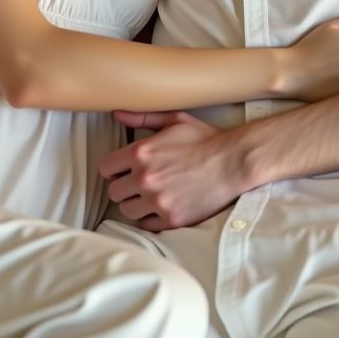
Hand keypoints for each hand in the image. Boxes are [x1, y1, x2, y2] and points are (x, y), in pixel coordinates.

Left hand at [100, 111, 243, 230]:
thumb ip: (142, 118)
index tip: (123, 169)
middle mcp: (145, 178)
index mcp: (141, 152)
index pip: (106, 168)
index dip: (113, 168)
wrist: (233, 162)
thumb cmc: (204, 139)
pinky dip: (150, 217)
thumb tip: (117, 113)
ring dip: (135, 203)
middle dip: (124, 186)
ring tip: (150, 195)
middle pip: (114, 192)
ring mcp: (158, 200)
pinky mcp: (171, 218)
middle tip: (138, 183)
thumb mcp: (173, 120)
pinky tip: (161, 206)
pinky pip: (145, 224)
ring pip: (126, 210)